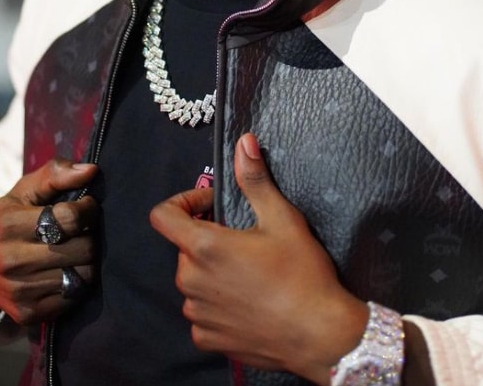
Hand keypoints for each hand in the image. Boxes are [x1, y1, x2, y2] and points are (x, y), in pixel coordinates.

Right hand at [0, 158, 98, 324]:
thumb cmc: (6, 219)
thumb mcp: (23, 190)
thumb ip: (56, 174)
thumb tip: (91, 171)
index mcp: (10, 225)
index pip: (70, 218)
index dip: (87, 209)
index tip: (85, 206)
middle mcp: (12, 261)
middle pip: (82, 248)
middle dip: (89, 235)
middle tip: (81, 230)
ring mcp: (20, 291)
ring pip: (83, 274)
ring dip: (87, 259)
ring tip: (75, 249)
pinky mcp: (29, 313)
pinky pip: (75, 296)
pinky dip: (78, 281)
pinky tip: (66, 269)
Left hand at [149, 134, 366, 384]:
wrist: (320, 335)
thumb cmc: (302, 274)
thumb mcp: (282, 218)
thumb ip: (254, 179)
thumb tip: (244, 142)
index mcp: (204, 248)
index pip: (162, 216)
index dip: (184, 203)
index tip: (211, 205)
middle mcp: (192, 282)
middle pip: (184, 248)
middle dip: (207, 237)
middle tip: (244, 238)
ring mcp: (198, 314)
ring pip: (193, 280)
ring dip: (211, 271)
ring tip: (249, 271)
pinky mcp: (208, 339)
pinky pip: (201, 312)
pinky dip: (217, 303)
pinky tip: (248, 300)